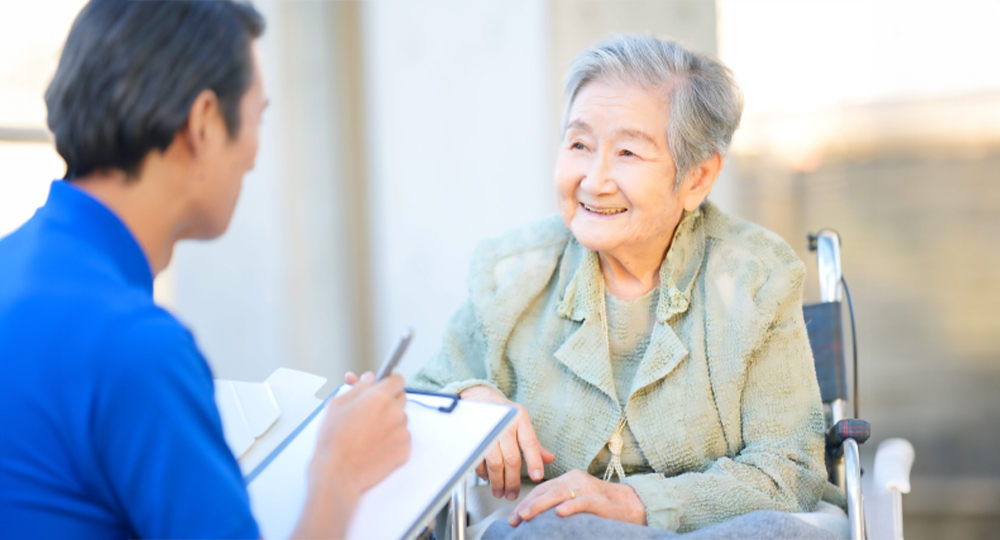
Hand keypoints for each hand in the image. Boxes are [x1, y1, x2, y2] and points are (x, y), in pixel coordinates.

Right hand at [312, 372, 409, 496]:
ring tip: (369, 432)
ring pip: (402, 418)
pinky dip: (393, 439)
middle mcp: (395, 412)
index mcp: (380, 397)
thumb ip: (358, 386)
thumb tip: (369, 378)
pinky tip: (375, 445)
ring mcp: (402, 432)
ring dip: (391, 420)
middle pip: (401, 398)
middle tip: (371, 412)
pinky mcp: (404, 450)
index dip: (388, 383)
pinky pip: (403, 438)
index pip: (397, 380)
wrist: (337, 472)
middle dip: (389, 401)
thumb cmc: (334, 440)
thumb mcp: (337, 404)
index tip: (383, 388)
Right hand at [460, 385, 555, 500]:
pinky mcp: (474, 436)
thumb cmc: (503, 413)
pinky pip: (479, 460)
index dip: (534, 461)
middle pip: (511, 457)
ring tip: (500, 492)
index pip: (529, 442)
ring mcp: (487, 430)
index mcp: (519, 418)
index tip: (537, 477)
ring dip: (497, 481)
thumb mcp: (521, 422)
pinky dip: (483, 473)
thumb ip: (534, 443)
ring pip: (494, 462)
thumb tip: (549, 459)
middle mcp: (504, 423)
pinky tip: (488, 478)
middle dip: (512, 480)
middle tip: (512, 494)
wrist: (477, 397)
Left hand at [508, 469, 646, 526]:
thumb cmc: (602, 507)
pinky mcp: (600, 499)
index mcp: (568, 479)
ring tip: (526, 516)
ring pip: (559, 494)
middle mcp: (575, 480)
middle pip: (545, 491)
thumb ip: (560, 503)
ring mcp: (588, 488)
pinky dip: (570, 506)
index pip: (541, 489)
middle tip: (514, 520)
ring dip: (540, 506)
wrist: (632, 505)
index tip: (513, 517)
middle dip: (527, 506)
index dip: (525, 502)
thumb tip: (537, 517)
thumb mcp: (577, 500)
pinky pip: (583, 501)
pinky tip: (559, 513)